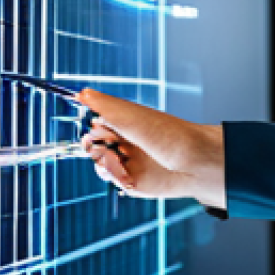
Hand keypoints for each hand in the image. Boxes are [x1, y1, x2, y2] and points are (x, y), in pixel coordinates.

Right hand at [78, 89, 224, 204]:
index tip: (95, 126)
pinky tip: (122, 172)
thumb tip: (81, 93)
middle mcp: (128, 142)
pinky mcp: (133, 181)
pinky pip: (112, 180)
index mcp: (127, 123)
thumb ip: (104, 105)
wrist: (192, 162)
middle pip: (94, 144)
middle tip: (102, 143)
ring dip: (101, 161)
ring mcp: (130, 162)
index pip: (97, 122)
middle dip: (92, 145)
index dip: (92, 125)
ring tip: (113, 159)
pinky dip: (111, 176)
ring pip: (100, 163)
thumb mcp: (131, 116)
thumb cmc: (167, 134)